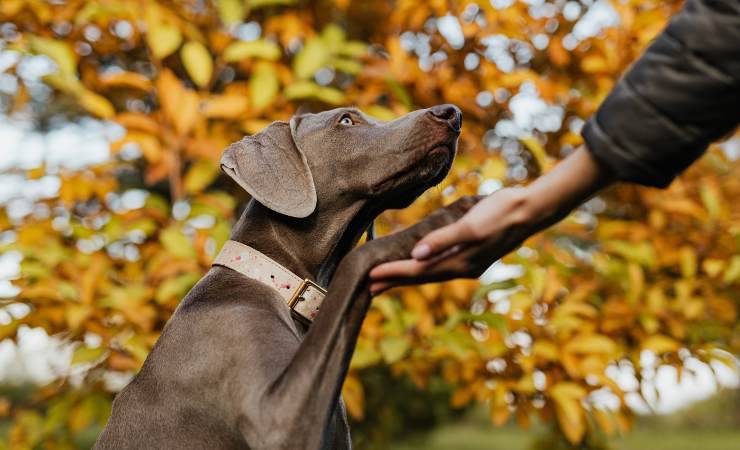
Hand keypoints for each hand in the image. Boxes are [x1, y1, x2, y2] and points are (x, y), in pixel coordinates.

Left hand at [368, 188, 537, 292]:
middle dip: (395, 281)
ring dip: (406, 277)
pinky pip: (439, 265)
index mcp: (461, 263)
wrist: (531, 210)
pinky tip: (415, 264)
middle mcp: (463, 267)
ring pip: (430, 273)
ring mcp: (468, 263)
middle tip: (367, 287)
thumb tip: (416, 255)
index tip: (370, 276)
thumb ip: (444, 240)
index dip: (393, 273)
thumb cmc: (501, 213)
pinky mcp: (471, 254)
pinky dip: (423, 267)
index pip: (418, 271)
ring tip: (384, 280)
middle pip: (421, 277)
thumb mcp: (471, 225)